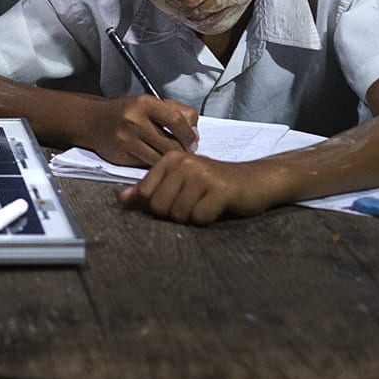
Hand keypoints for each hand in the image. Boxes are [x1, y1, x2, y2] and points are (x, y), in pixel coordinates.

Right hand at [90, 95, 197, 166]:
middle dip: (182, 151)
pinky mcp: (121, 156)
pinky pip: (146, 166)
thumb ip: (176, 111)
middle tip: (185, 152)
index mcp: (144, 103)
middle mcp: (134, 120)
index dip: (189, 134)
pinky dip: (155, 165)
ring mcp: (126, 140)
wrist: (92, 121)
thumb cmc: (126, 112)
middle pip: (171, 144)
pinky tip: (156, 160)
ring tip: (172, 157)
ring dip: (170, 161)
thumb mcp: (149, 103)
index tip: (193, 141)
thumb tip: (194, 132)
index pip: (177, 120)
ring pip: (160, 158)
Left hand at [120, 153, 279, 225]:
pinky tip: (217, 207)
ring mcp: (202, 175)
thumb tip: (122, 199)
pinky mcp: (220, 189)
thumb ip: (151, 189)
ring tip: (206, 203)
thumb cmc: (215, 184)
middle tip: (195, 203)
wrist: (257, 180)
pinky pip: (200, 218)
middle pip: (159, 207)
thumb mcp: (180, 182)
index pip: (144, 195)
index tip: (177, 198)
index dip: (159, 205)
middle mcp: (184, 163)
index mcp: (170, 159)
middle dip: (176, 213)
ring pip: (179, 215)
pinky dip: (208, 219)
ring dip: (193, 217)